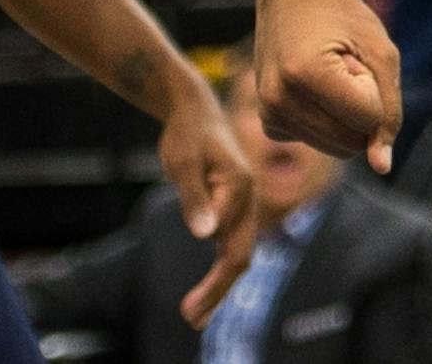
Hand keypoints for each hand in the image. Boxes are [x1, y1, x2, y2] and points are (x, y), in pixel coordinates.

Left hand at [156, 72, 254, 328]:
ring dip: (219, 284)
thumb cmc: (187, 133)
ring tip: (196, 314)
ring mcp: (241, 203)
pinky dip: (220, 267)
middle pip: (240, 256)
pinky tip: (208, 286)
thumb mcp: (183, 162)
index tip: (190, 309)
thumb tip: (204, 236)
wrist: (193, 109)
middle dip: (218, 292)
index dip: (213, 284)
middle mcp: (247, 198)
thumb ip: (194, 198)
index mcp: (240, 189)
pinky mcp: (231, 204)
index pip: (231, 248)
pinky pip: (230, 241)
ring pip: (237, 251)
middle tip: (192, 321)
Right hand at [255, 0, 401, 172]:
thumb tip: (381, 167)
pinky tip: (313, 84)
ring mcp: (268, 112)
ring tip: (329, 72)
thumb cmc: (341, 12)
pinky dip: (327, 120)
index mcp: (305, 75)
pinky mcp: (268, 121)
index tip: (354, 54)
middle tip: (344, 63)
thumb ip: (389, 109)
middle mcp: (279, 99)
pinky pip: (318, 142)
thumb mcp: (380, 50)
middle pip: (352, 143)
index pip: (367, 118)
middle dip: (362, 107)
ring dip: (345, 115)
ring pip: (338, 148)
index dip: (374, 86)